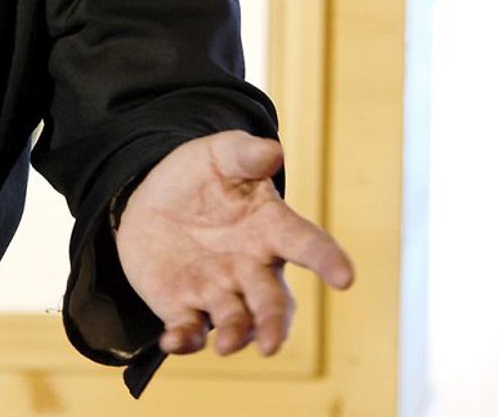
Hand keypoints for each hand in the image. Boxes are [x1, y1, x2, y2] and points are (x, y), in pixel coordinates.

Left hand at [114, 131, 352, 357]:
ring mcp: (219, 291)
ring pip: (236, 322)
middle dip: (273, 323)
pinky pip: (189, 329)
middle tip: (270, 343)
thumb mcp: (219, 155)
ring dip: (234, 336)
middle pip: (271, 301)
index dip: (327, 260)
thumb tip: (273, 150)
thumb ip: (245, 154)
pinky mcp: (184, 306)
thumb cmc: (200, 176)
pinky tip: (172, 341)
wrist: (152, 199)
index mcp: (270, 229)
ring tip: (225, 345)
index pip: (307, 244)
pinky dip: (184, 339)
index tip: (345, 278)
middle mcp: (251, 268)